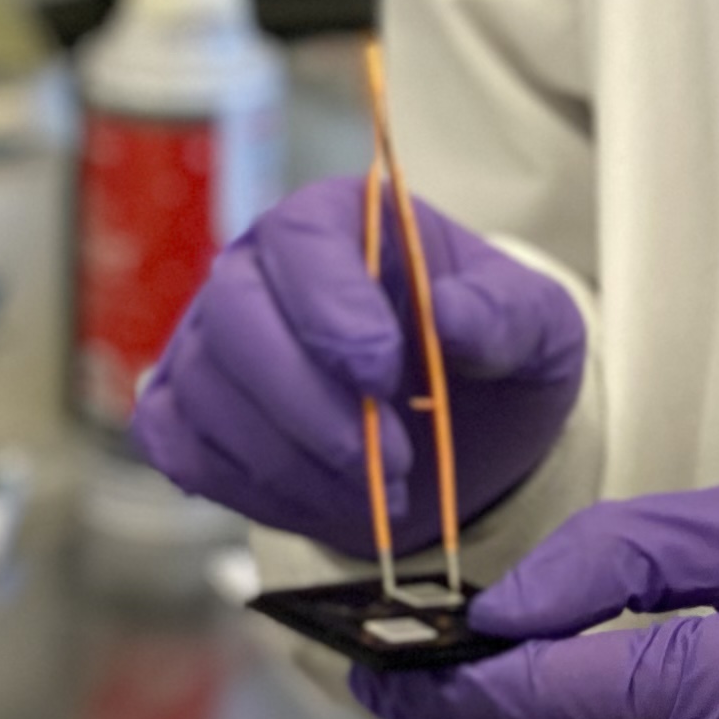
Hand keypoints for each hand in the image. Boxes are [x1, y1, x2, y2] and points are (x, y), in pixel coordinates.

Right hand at [131, 175, 584, 550]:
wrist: (457, 435)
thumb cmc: (489, 359)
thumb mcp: (538, 329)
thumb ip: (509, 315)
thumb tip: (453, 316)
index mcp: (339, 219)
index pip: (302, 238)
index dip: (332, 307)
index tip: (383, 374)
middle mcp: (258, 267)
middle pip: (236, 312)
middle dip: (309, 401)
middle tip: (391, 461)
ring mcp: (211, 340)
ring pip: (207, 388)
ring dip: (293, 458)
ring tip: (381, 493)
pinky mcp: (186, 409)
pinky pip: (179, 444)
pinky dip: (247, 484)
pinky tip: (321, 498)